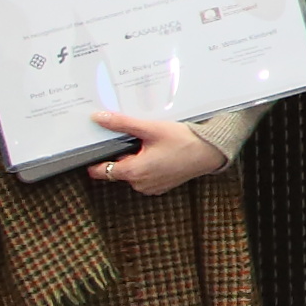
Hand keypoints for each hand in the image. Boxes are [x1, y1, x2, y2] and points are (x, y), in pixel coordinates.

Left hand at [85, 107, 225, 193]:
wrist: (210, 152)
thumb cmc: (183, 141)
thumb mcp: (150, 128)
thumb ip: (122, 124)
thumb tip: (99, 118)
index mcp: (133, 171)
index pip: (100, 171)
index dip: (96, 160)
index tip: (97, 148)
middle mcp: (140, 184)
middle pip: (118, 169)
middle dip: (123, 154)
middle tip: (136, 139)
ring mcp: (151, 187)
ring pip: (132, 172)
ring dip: (136, 160)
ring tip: (151, 145)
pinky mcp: (161, 187)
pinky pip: (145, 176)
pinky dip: (148, 165)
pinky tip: (160, 153)